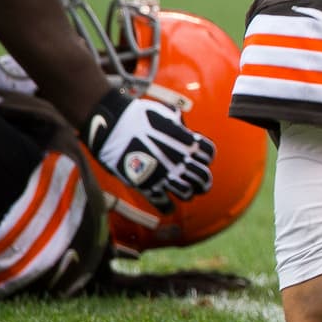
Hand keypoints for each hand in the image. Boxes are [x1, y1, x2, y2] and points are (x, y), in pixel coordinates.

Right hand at [84, 88, 214, 210]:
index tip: (197, 159)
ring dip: (187, 193)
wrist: (112, 125)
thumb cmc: (137, 116)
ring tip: (183, 192)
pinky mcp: (147, 186)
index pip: (209, 154)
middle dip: (202, 181)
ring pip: (188, 193)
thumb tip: (180, 125)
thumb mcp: (165, 114)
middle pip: (204, 178)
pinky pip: (164, 205)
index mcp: (188, 142)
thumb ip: (177, 124)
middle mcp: (181, 160)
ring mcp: (165, 175)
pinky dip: (168, 207)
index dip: (204, 157)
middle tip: (198, 183)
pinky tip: (169, 207)